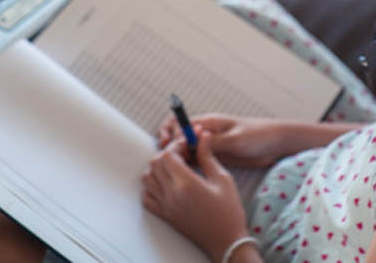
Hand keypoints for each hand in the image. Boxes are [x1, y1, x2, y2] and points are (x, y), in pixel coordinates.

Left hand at [141, 132, 249, 261]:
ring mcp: (166, 206)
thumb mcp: (222, 178)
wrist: (226, 240)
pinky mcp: (165, 215)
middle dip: (167, 153)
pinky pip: (147, 197)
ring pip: (147, 178)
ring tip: (174, 167)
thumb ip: (207, 155)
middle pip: (155, 164)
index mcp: (186, 184)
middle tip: (182, 154)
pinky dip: (151, 186)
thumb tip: (201, 135)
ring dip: (157, 167)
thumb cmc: (229, 210)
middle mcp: (172, 195)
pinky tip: (165, 183)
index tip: (187, 143)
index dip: (176, 145)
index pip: (168, 155)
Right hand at [157, 113, 285, 167]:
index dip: (171, 134)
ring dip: (177, 156)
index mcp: (208, 123)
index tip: (170, 147)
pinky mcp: (214, 156)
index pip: (179, 123)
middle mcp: (205, 132)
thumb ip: (216, 142)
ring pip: (184, 149)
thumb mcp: (236, 140)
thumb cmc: (258, 136)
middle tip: (168, 158)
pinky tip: (186, 174)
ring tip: (175, 168)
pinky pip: (194, 159)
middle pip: (177, 135)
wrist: (275, 144)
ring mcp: (208, 145)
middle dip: (169, 145)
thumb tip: (194, 142)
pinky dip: (187, 164)